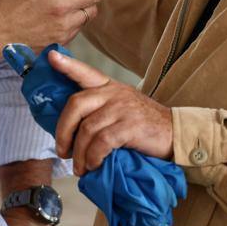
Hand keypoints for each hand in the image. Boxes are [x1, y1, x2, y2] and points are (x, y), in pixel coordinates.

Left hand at [49, 50, 172, 174]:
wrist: (175, 133)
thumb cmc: (145, 124)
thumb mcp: (123, 108)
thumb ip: (102, 110)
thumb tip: (73, 132)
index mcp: (110, 87)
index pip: (85, 72)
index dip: (67, 65)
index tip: (51, 58)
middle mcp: (114, 93)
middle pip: (76, 105)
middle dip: (63, 131)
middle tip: (63, 151)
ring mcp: (122, 108)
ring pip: (87, 129)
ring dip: (79, 154)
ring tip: (80, 168)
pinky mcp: (130, 126)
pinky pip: (102, 142)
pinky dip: (93, 157)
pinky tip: (94, 165)